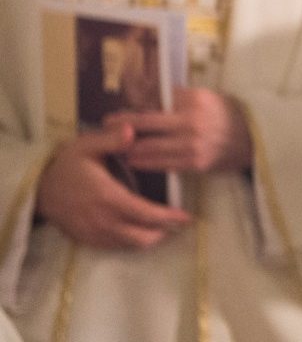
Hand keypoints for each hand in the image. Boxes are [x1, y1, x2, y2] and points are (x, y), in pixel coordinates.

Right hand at [35, 125, 192, 249]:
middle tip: (178, 221)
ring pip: (129, 245)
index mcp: (106, 196)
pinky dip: (131, 242)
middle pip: (141, 236)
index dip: (167, 217)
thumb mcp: (86, 145)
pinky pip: (114, 247)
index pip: (143, 213)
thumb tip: (132, 131)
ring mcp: (93, 232)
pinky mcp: (86, 239)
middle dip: (163, 231)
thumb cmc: (67, 164)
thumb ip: (111, 139)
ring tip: (164, 226)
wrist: (38, 188)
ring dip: (149, 238)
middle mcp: (101, 220)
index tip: (186, 216)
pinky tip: (140, 230)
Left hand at [115, 87, 253, 173]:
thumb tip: (149, 95)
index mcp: (194, 100)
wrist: (253, 140)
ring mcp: (192, 144)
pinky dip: (145, 162)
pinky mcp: (194, 163)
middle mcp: (191, 121)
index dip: (132, 109)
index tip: (114, 114)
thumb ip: (180, 98)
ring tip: (115, 147)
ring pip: (150, 147)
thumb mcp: (207, 98)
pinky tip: (135, 161)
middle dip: (122, 125)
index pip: (155, 102)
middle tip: (104, 126)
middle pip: (146, 123)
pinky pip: (162, 164)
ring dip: (129, 148)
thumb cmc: (227, 115)